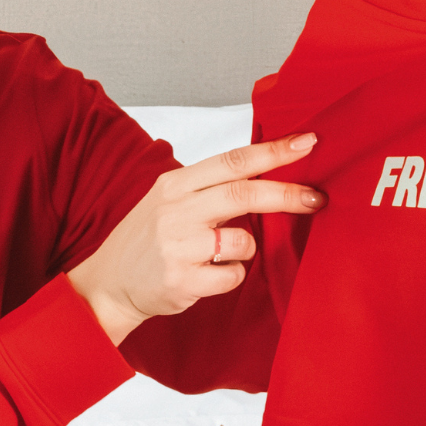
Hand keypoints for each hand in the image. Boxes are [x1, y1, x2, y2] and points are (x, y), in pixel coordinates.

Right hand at [68, 135, 323, 345]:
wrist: (108, 283)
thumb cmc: (147, 240)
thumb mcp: (168, 200)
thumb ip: (209, 187)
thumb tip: (267, 174)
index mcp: (175, 184)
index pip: (233, 161)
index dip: (273, 152)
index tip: (307, 142)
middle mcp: (175, 211)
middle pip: (244, 194)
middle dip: (287, 194)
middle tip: (316, 197)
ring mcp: (177, 246)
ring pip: (244, 241)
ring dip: (245, 249)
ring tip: (218, 254)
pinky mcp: (183, 280)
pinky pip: (234, 276)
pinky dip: (231, 276)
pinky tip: (206, 275)